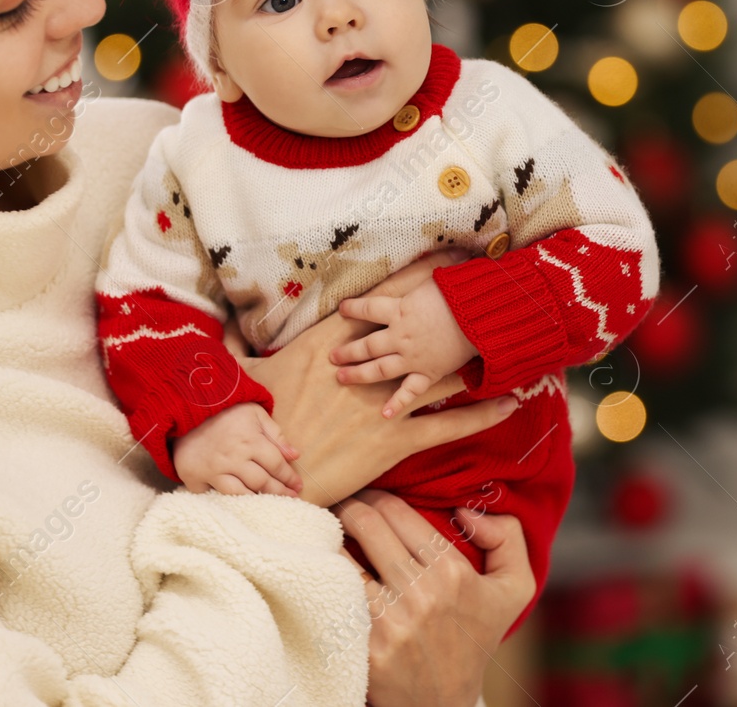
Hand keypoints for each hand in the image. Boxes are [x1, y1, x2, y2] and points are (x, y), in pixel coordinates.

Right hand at [172, 402, 302, 496]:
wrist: (185, 407)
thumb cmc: (225, 410)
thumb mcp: (254, 413)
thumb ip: (275, 435)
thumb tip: (295, 455)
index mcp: (250, 441)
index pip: (276, 465)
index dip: (289, 478)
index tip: (298, 486)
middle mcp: (233, 458)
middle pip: (262, 483)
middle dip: (280, 492)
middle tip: (291, 499)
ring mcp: (212, 470)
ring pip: (240, 494)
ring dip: (257, 500)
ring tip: (269, 504)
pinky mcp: (194, 478)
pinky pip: (213, 496)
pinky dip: (225, 501)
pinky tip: (238, 506)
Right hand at [241, 250, 518, 506]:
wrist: (268, 476)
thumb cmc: (256, 428)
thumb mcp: (249, 382)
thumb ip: (243, 354)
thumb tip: (226, 333)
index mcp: (331, 348)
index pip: (378, 305)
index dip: (409, 282)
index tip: (437, 260)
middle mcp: (366, 368)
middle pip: (417, 330)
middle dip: (452, 310)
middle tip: (486, 288)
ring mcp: (385, 402)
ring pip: (441, 373)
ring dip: (476, 359)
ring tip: (509, 341)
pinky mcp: (397, 438)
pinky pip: (449, 424)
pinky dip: (481, 414)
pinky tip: (510, 404)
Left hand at [332, 281, 477, 418]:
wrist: (480, 317)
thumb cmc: (461, 292)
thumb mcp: (436, 277)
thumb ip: (421, 276)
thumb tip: (420, 260)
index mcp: (400, 310)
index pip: (368, 308)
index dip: (353, 308)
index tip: (342, 309)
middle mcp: (400, 336)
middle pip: (367, 345)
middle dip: (348, 351)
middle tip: (332, 356)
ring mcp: (412, 357)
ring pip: (379, 369)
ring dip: (359, 374)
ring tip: (342, 377)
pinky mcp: (429, 372)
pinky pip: (409, 391)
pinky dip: (397, 403)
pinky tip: (384, 414)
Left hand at [336, 489, 535, 706]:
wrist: (443, 703)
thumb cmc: (474, 639)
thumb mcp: (514, 589)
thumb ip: (508, 537)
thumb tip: (465, 510)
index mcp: (452, 573)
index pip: (398, 511)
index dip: (376, 495)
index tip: (367, 495)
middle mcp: (420, 594)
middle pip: (366, 523)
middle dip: (349, 505)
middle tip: (342, 503)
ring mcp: (389, 622)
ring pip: (341, 553)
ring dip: (329, 534)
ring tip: (326, 529)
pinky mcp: (362, 645)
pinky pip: (332, 591)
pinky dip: (322, 571)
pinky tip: (319, 563)